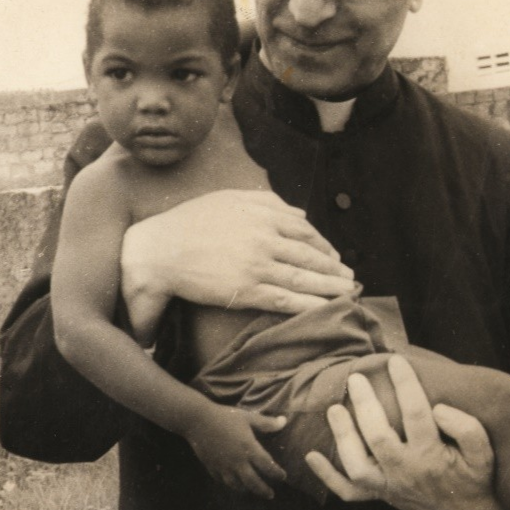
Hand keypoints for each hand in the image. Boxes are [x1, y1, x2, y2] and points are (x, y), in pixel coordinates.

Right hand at [120, 190, 355, 316]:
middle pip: (311, 254)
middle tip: (350, 278)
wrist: (158, 250)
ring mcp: (257, 264)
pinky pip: (286, 299)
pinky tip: (324, 309)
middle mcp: (264, 237)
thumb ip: (265, 202)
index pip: (305, 230)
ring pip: (304, 277)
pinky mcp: (247, 289)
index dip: (324, 245)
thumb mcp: (229, 199)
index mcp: (261, 214)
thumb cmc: (188, 223)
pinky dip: (309, 304)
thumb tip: (297, 213)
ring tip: (347, 294)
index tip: (335, 257)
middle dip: (334, 268)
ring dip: (330, 287)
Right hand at [184, 405, 288, 498]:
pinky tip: (232, 483)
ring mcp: (224, 467)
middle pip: (253, 482)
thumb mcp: (248, 417)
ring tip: (251, 491)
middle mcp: (238, 462)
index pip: (267, 466)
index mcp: (249, 449)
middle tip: (270, 495)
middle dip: (263, 490)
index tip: (283, 477)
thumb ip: (266, 423)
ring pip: (237, 485)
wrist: (198, 421)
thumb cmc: (225, 416)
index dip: (276, 473)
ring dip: (246, 489)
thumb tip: (284, 421)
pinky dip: (230, 484)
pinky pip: (222, 480)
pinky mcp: (212, 467)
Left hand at [304, 356, 505, 509]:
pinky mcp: (381, 496)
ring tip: (333, 409)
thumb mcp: (484, 453)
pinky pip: (349, 492)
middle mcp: (406, 472)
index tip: (395, 361)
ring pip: (357, 466)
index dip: (406, 385)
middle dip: (364, 406)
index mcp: (432, 456)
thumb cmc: (476, 478)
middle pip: (378, 438)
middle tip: (355, 379)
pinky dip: (328, 476)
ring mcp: (389, 487)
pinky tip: (312, 456)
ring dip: (342, 437)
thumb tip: (438, 408)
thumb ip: (467, 429)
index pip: (416, 414)